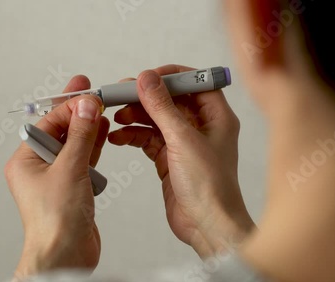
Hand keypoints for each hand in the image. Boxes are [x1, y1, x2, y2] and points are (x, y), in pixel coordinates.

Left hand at [4, 75, 109, 278]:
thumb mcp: (69, 169)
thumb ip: (79, 136)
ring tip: (102, 112)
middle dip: (78, 114)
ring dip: (87, 130)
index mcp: (25, 160)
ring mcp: (56, 178)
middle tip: (95, 96)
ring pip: (73, 145)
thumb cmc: (54, 222)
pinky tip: (101, 135)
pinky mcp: (72, 187)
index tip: (88, 94)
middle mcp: (38, 168)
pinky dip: (93, 148)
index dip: (69, 106)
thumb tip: (86, 107)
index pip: (48, 123)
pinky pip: (82, 160)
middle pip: (60, 131)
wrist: (65, 255)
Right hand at [108, 65, 254, 257]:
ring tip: (117, 118)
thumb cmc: (210, 186)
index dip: (170, 77)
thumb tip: (146, 79)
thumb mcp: (183, 139)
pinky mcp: (170, 159)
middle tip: (122, 95)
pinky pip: (149, 140)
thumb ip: (162, 107)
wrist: (206, 225)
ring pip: (156, 120)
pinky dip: (133, 136)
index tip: (146, 77)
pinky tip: (118, 137)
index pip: (194, 83)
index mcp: (216, 116)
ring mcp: (185, 143)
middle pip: (171, 101)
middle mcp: (202, 127)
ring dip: (136, 117)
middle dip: (146, 98)